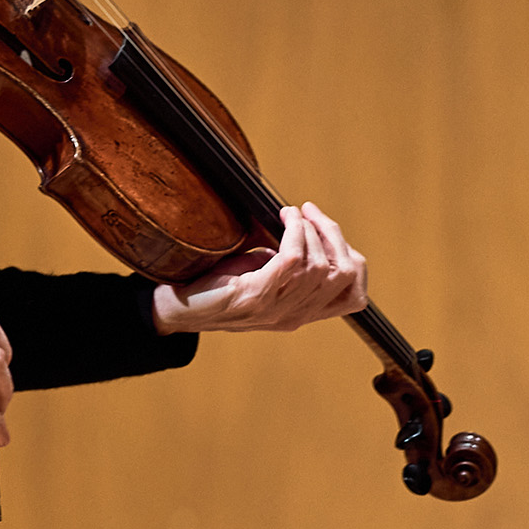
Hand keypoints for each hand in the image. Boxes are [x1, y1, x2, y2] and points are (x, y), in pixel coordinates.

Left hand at [150, 202, 367, 333]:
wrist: (174, 309)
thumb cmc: (214, 286)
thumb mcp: (261, 274)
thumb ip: (288, 263)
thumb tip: (305, 225)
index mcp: (300, 314)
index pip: (354, 297)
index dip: (354, 261)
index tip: (329, 234)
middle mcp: (293, 316)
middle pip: (342, 274)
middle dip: (333, 235)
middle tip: (311, 212)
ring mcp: (276, 309)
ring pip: (320, 265)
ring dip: (310, 229)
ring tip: (293, 213)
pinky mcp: (255, 297)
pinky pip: (292, 260)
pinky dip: (294, 231)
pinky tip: (284, 217)